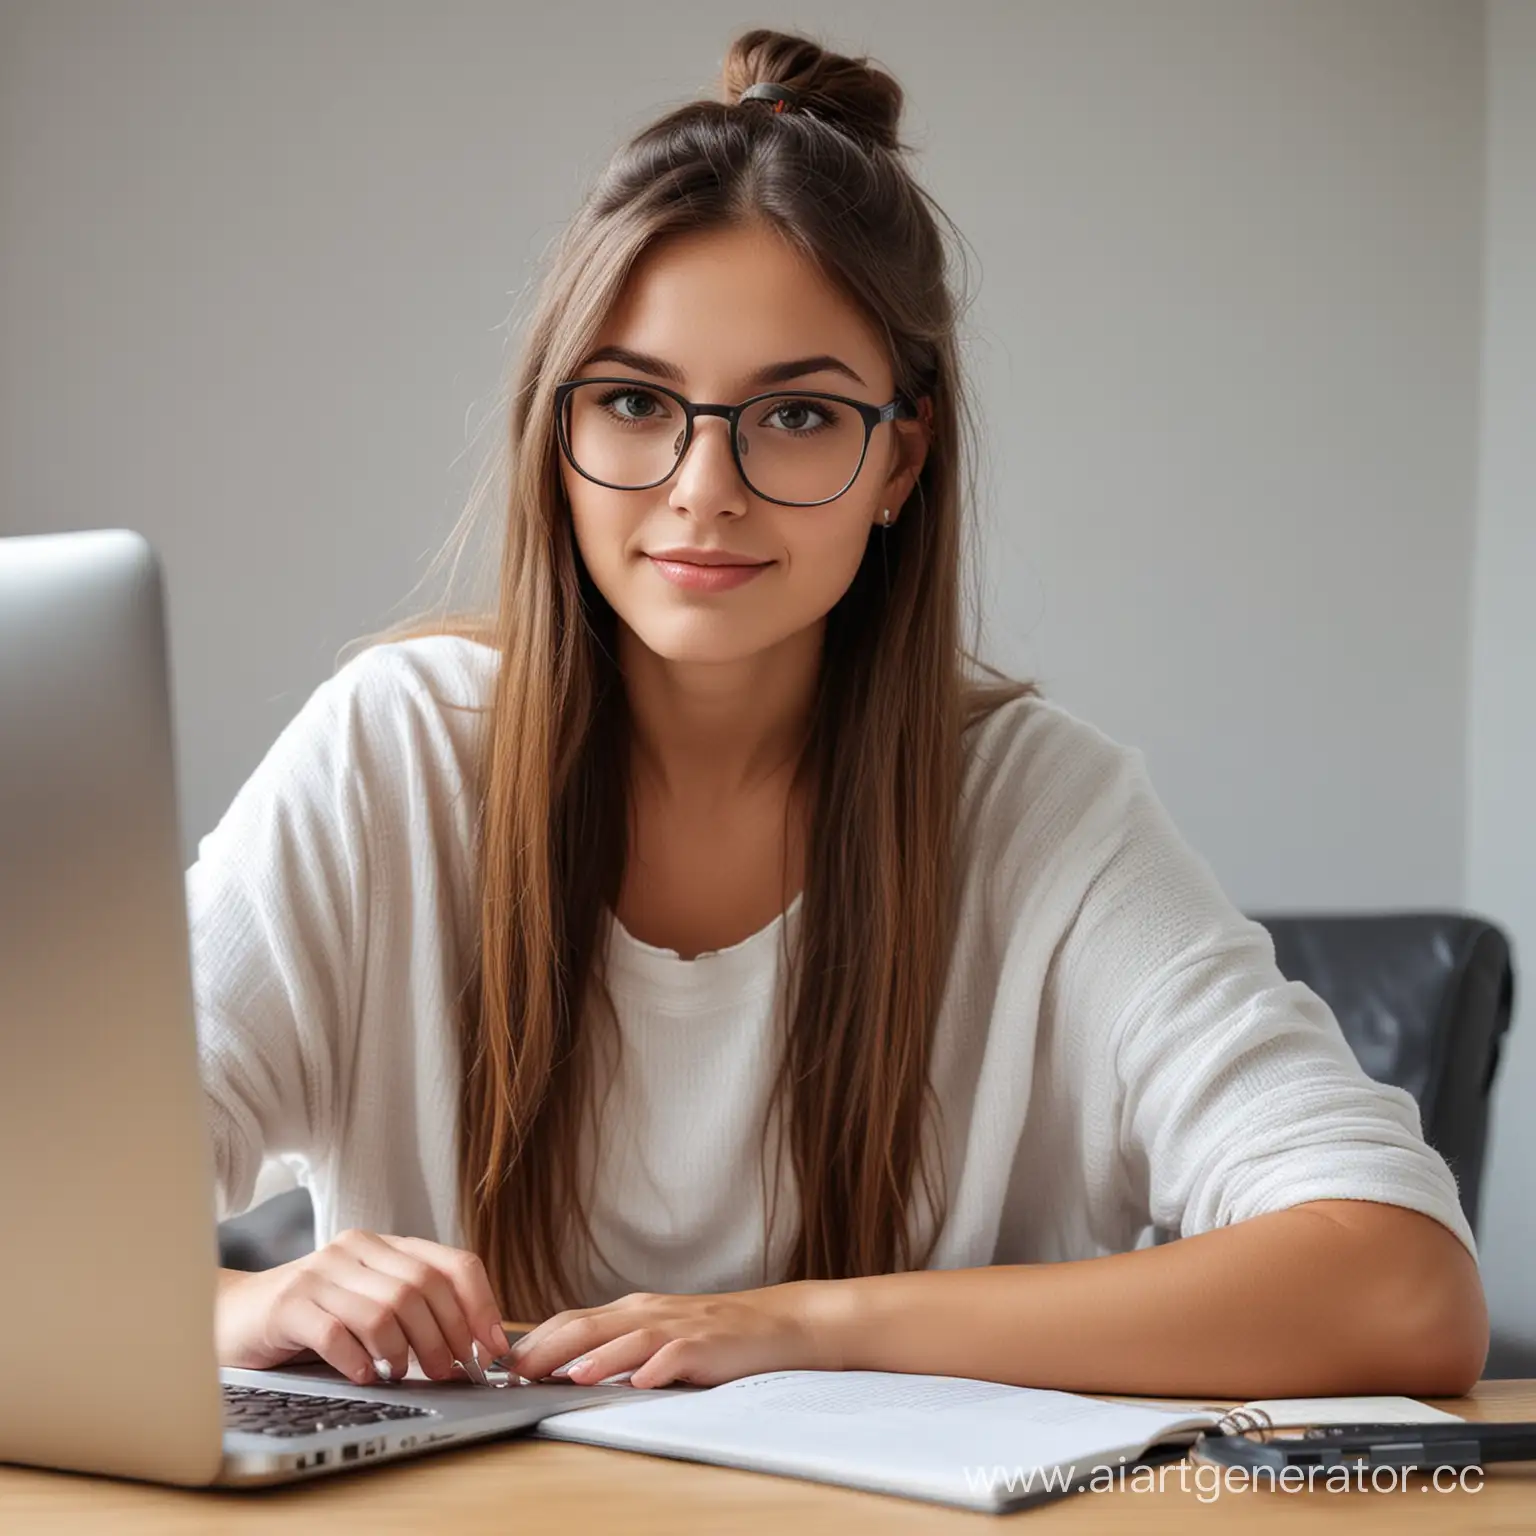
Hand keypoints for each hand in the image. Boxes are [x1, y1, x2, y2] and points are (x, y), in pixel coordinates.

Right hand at [216, 1229, 510, 1384]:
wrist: (232, 1316)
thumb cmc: (311, 1317)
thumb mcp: (368, 1304)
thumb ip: (412, 1311)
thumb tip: (473, 1346)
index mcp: (383, 1245)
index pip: (452, 1263)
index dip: (480, 1305)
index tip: (494, 1346)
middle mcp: (355, 1249)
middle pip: (422, 1288)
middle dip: (446, 1335)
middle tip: (451, 1371)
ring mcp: (320, 1273)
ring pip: (386, 1309)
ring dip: (405, 1351)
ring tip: (405, 1375)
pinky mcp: (289, 1304)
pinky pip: (337, 1332)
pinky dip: (359, 1360)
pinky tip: (364, 1377)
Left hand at [504, 1280, 846, 1389]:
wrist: (774, 1323)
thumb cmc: (711, 1333)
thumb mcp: (656, 1332)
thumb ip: (616, 1344)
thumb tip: (562, 1367)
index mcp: (631, 1311)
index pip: (573, 1320)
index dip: (537, 1341)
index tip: (503, 1364)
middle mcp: (648, 1313)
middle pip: (591, 1325)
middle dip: (551, 1348)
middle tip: (518, 1371)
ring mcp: (679, 1326)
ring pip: (630, 1338)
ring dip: (599, 1358)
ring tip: (571, 1377)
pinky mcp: (708, 1344)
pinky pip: (678, 1355)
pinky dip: (658, 1367)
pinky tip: (642, 1382)